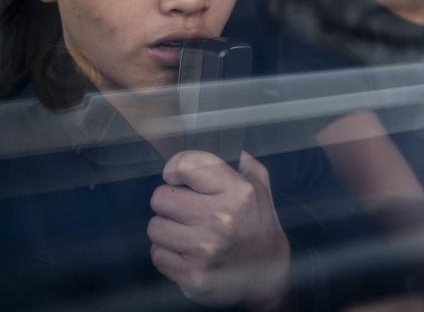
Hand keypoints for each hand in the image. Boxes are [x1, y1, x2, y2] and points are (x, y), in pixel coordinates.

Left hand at [148, 150, 290, 309]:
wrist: (268, 277)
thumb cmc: (259, 228)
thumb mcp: (261, 191)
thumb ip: (247, 165)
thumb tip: (233, 147)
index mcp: (237, 192)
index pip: (186, 165)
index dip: (175, 169)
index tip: (177, 177)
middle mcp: (221, 219)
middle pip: (161, 197)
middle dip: (169, 201)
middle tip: (182, 209)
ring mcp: (206, 249)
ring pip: (155, 227)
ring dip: (166, 229)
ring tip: (183, 232)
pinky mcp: (193, 275)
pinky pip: (157, 255)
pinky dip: (167, 253)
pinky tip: (184, 252)